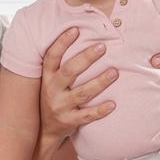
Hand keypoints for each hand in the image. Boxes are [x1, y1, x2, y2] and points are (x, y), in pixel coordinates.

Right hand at [38, 27, 118, 142]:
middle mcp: (51, 91)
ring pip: (82, 93)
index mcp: (46, 78)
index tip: (75, 30)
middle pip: (69, 72)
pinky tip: (113, 104)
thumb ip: (60, 65)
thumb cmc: (52, 97)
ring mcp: (60, 107)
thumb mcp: (49, 81)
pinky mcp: (69, 122)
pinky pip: (87, 116)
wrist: (45, 129)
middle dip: (86, 58)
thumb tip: (77, 35)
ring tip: (114, 72)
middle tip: (102, 47)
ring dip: (99, 82)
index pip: (51, 57)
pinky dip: (100, 110)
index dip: (61, 43)